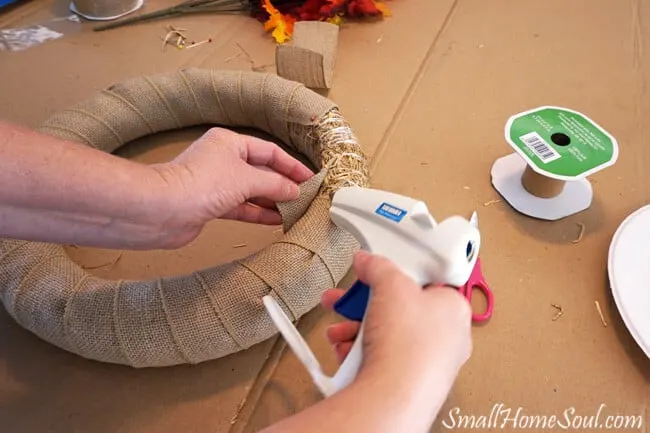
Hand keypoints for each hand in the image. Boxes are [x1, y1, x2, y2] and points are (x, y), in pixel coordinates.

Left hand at [150, 127, 312, 247]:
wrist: (163, 209)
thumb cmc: (202, 184)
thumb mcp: (246, 179)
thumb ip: (274, 184)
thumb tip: (294, 191)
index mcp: (230, 143)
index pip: (269, 151)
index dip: (291, 165)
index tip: (309, 178)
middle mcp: (223, 160)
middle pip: (261, 171)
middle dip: (283, 185)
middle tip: (305, 197)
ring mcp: (217, 184)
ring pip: (251, 191)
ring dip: (272, 201)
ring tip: (294, 211)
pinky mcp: (211, 205)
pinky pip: (241, 207)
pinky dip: (258, 213)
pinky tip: (276, 220)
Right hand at [321, 251, 472, 385]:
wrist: (394, 395)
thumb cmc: (408, 342)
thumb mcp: (391, 284)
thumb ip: (377, 266)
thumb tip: (368, 260)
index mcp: (454, 308)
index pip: (427, 282)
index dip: (398, 275)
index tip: (378, 272)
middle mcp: (446, 337)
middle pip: (400, 310)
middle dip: (365, 305)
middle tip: (347, 300)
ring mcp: (428, 362)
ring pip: (387, 336)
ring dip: (356, 329)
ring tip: (338, 330)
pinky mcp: (408, 382)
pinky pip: (381, 359)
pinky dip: (360, 353)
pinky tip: (346, 350)